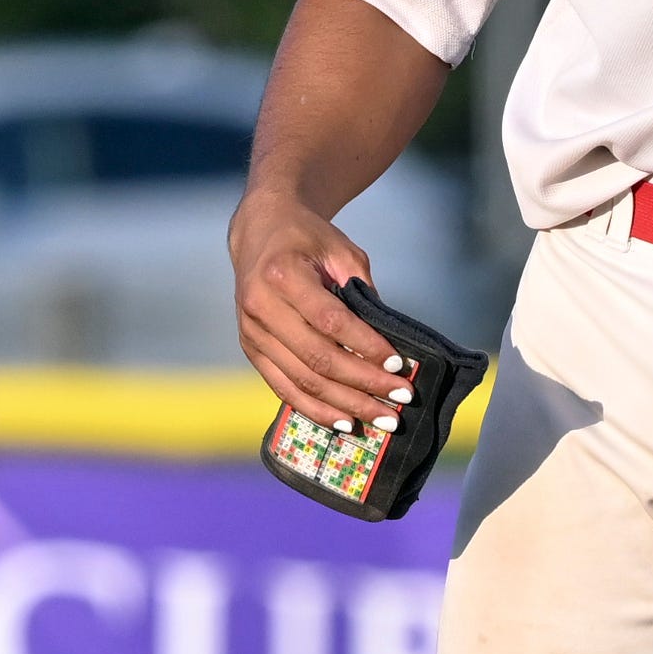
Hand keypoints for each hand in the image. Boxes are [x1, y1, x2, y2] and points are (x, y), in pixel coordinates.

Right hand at [230, 184, 393, 427]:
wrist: (260, 231)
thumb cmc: (308, 240)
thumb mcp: (342, 251)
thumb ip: (363, 291)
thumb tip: (389, 344)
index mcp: (282, 275)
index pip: (331, 322)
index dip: (366, 347)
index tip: (398, 365)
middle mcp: (260, 306)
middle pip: (318, 359)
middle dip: (364, 384)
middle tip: (401, 398)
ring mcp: (251, 332)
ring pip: (302, 381)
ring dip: (345, 404)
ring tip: (381, 418)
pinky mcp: (251, 350)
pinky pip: (284, 389)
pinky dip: (316, 410)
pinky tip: (345, 421)